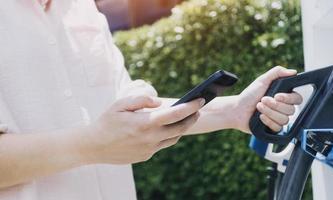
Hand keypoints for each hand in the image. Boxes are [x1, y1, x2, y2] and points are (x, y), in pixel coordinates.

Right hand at [83, 95, 204, 163]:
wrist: (94, 146)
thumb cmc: (107, 122)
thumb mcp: (121, 104)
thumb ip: (141, 100)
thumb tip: (159, 102)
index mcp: (145, 123)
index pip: (175, 113)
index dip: (190, 106)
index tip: (200, 100)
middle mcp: (150, 138)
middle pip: (180, 128)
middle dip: (192, 117)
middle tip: (198, 109)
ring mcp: (149, 149)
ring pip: (174, 138)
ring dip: (182, 128)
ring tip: (187, 118)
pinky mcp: (146, 156)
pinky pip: (162, 145)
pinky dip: (169, 136)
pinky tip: (168, 129)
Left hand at [233, 66, 302, 132]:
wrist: (238, 109)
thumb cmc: (249, 95)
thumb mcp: (262, 80)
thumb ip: (277, 72)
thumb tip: (293, 72)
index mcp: (284, 96)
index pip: (297, 99)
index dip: (288, 98)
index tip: (276, 95)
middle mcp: (283, 108)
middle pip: (291, 110)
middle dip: (275, 105)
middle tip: (262, 100)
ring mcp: (279, 118)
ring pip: (284, 119)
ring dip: (269, 112)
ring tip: (258, 107)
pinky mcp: (273, 128)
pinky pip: (278, 127)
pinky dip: (268, 121)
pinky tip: (260, 117)